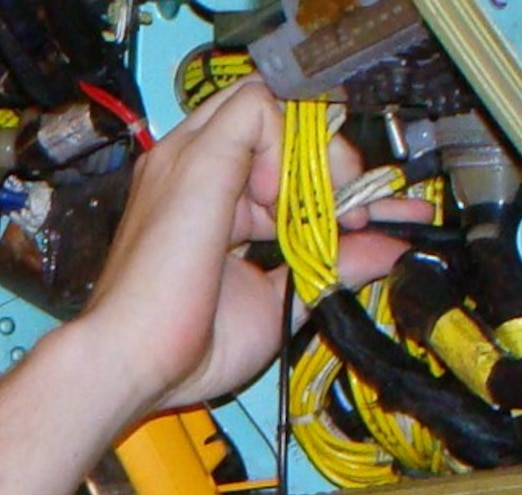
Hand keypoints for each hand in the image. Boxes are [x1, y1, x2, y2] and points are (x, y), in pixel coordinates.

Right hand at [79, 77, 417, 414]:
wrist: (131, 364)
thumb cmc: (180, 350)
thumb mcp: (277, 302)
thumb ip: (330, 267)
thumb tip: (391, 250)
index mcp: (203, 205)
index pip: (277, 159)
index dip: (325, 181)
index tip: (356, 223)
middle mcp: (189, 173)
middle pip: (274, 121)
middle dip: (325, 158)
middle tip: (346, 213)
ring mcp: (186, 160)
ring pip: (269, 102)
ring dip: (311, 151)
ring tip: (317, 209)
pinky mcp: (196, 158)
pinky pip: (259, 105)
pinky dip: (287, 144)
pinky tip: (279, 201)